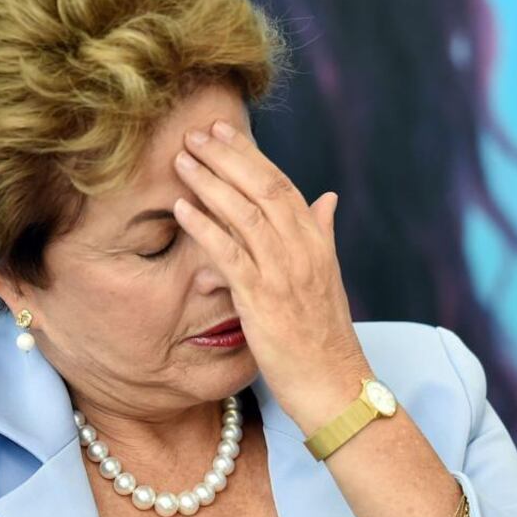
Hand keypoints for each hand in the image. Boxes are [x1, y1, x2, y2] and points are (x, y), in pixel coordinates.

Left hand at [173, 119, 373, 434]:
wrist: (335, 384)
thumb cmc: (326, 335)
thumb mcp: (329, 278)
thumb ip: (323, 234)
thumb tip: (328, 199)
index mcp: (317, 242)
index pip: (282, 185)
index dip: (251, 156)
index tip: (224, 133)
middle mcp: (303, 250)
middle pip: (263, 188)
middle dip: (228, 157)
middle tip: (196, 134)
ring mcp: (284, 272)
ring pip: (245, 213)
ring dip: (211, 182)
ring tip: (182, 160)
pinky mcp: (263, 299)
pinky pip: (230, 254)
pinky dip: (205, 227)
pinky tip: (181, 208)